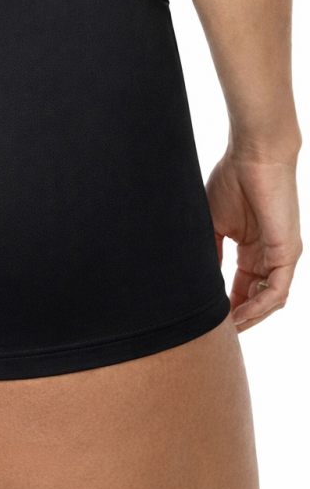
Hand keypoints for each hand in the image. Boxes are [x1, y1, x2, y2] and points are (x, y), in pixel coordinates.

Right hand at [205, 150, 301, 330]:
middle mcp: (270, 255)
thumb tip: (199, 281)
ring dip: (249, 317)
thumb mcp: (212, 224)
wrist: (252, 156)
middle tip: (214, 332)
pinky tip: (239, 314)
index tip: (206, 318)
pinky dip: (259, 306)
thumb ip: (210, 253)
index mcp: (252, 248)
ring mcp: (282, 255)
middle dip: (238, 317)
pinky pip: (278, 290)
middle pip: (256, 298)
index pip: (241, 286)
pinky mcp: (288, 252)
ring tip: (226, 328)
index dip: (226, 305)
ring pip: (270, 300)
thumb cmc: (231, 181)